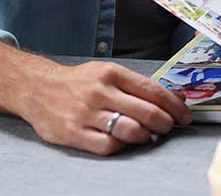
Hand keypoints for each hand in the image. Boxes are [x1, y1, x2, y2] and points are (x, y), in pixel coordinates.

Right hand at [20, 59, 191, 155]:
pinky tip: (124, 142)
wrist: (37, 87)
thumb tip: (175, 96)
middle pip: (146, 112)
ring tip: (148, 135)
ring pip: (130, 130)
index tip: (184, 115)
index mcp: (112, 73)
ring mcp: (86, 113)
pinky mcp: (73, 133)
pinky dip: (122, 146)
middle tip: (169, 127)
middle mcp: (100, 92)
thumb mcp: (108, 73)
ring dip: (146, 136)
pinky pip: (108, 145)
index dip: (174, 105)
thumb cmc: (78, 81)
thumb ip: (139, 85)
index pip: (153, 90)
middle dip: (165, 123)